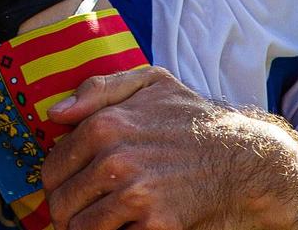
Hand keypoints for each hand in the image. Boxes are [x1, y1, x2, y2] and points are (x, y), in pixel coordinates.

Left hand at [36, 67, 297, 229]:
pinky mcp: (157, 226)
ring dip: (85, 229)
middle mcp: (115, 160)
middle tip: (82, 212)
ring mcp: (135, 195)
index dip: (57, 183)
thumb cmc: (193, 119)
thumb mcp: (150, 83)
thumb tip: (55, 114)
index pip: (52, 168)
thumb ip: (97, 89)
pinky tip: (125, 227)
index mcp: (104, 125)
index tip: (69, 188)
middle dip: (67, 211)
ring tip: (102, 223)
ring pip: (80, 228)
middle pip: (61, 203)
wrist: (245, 158)